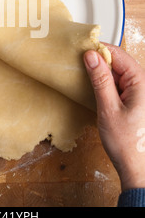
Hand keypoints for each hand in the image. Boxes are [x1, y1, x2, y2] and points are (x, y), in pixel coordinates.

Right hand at [84, 45, 144, 190]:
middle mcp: (143, 84)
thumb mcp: (108, 108)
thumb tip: (92, 56)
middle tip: (79, 64)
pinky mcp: (134, 99)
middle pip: (118, 61)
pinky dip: (106, 84)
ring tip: (85, 77)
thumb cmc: (128, 143)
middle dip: (99, 61)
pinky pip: (119, 83)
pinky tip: (95, 89)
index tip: (81, 50)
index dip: (99, 50)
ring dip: (102, 73)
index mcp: (142, 82)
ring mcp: (139, 92)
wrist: (137, 168)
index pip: (118, 54)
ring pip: (117, 72)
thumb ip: (101, 80)